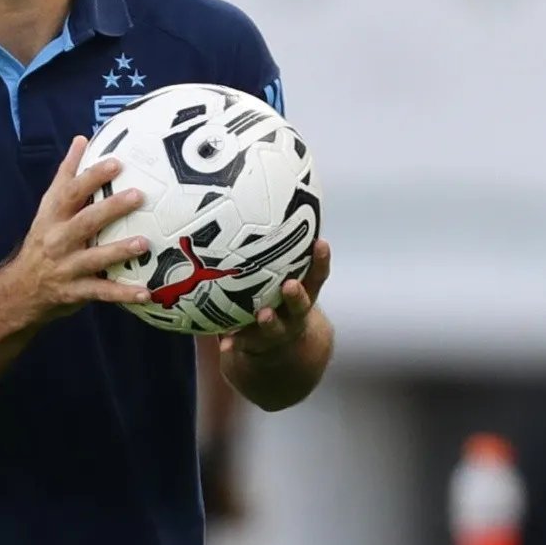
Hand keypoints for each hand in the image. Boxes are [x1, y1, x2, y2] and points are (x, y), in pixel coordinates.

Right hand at [0, 135, 150, 325]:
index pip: (71, 191)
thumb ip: (66, 175)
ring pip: (93, 258)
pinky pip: (101, 292)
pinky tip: (147, 292)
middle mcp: (57, 239)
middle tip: (138, 195)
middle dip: (111, 208)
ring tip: (144, 243)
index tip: (116, 163)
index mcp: (52, 216)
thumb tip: (81, 139)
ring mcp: (65, 267)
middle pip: (84, 221)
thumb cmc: (42, 241)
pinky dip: (123, 293)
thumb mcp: (48, 207)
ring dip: (119, 250)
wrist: (20, 290)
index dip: (92, 176)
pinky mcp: (74, 292)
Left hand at [220, 238, 330, 359]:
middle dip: (297, 295)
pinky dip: (233, 342)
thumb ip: (271, 246)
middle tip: (290, 285)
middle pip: (301, 304)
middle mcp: (294, 313)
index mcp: (302, 291)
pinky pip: (244, 343)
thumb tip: (258, 196)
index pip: (317, 273)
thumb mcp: (280, 275)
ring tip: (263, 315)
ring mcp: (278, 331)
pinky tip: (223, 342)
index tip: (322, 243)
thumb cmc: (275, 296)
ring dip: (270, 322)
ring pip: (276, 328)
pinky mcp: (257, 345)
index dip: (322, 259)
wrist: (280, 349)